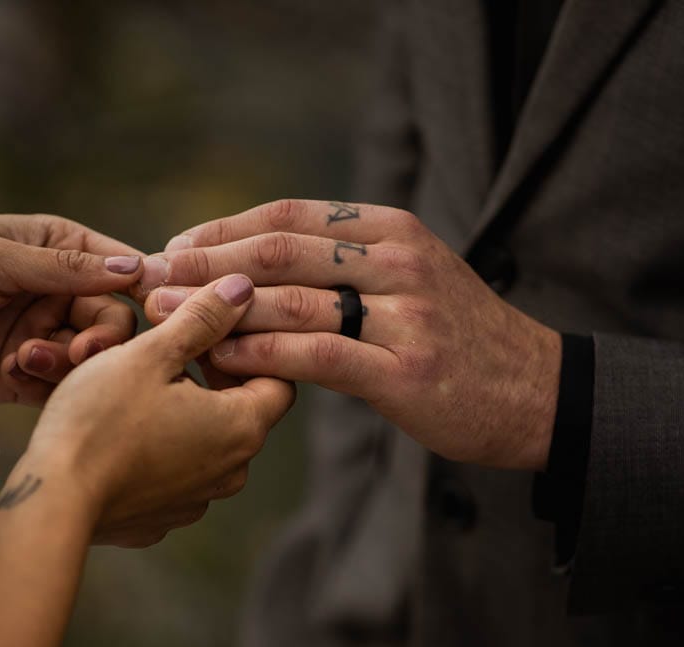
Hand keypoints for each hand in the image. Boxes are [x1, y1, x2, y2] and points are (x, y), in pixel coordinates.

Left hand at [0, 215, 144, 405]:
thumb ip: (65, 267)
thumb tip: (134, 267)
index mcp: (52, 246)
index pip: (114, 265)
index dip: (134, 286)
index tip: (147, 308)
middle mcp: (52, 290)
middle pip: (109, 317)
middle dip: (101, 335)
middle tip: (85, 352)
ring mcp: (38, 332)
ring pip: (88, 355)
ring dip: (67, 359)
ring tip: (29, 358)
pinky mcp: (20, 374)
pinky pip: (57, 384)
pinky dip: (45, 380)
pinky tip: (13, 370)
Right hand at [21, 275, 295, 546]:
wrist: (54, 501)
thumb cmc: (100, 421)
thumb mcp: (150, 354)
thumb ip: (202, 318)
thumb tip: (242, 288)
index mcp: (242, 428)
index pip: (278, 381)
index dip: (248, 349)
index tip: (209, 331)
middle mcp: (231, 472)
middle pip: (240, 411)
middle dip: (211, 377)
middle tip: (168, 349)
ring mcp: (196, 501)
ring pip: (204, 443)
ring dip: (182, 412)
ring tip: (139, 388)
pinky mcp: (161, 519)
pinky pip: (171, 474)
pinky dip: (157, 449)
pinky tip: (120, 431)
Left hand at [138, 199, 561, 468]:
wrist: (534, 392)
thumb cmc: (457, 340)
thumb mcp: (406, 281)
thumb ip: (342, 268)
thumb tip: (254, 267)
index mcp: (390, 230)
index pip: (287, 216)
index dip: (220, 230)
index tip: (171, 250)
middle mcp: (396, 260)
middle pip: (277, 250)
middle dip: (202, 265)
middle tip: (149, 281)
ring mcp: (404, 314)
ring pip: (290, 300)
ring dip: (216, 310)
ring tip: (165, 319)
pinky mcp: (405, 369)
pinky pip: (316, 354)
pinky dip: (261, 355)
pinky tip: (220, 360)